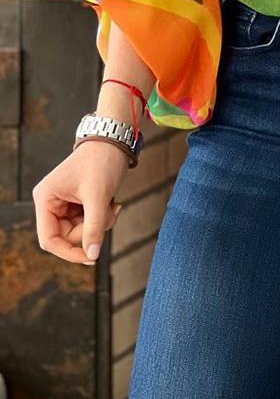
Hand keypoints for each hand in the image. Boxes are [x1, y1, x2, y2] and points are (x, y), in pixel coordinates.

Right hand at [32, 140, 128, 264]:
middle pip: (67, 236)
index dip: (68, 252)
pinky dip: (104, 217)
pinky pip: (90, 222)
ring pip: (82, 231)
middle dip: (92, 231)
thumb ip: (94, 227)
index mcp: (46, 199)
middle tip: (111, 215)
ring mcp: (65, 203)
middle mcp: (51, 202)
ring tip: (114, 205)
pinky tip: (114, 203)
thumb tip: (92, 255)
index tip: (90, 258)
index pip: (49, 239)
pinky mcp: (79, 202)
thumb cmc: (102, 162)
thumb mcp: (98, 197)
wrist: (116, 140)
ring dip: (101, 223)